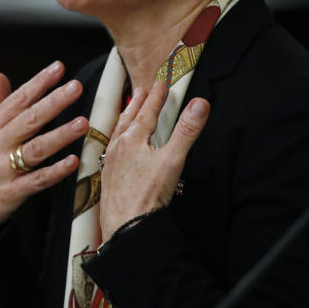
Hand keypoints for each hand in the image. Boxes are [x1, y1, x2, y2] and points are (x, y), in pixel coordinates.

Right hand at [0, 62, 88, 245]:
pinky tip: (72, 161)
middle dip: (53, 102)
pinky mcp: (10, 193)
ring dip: (59, 135)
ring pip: (34, 149)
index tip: (58, 68)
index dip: (38, 83)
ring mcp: (2, 170)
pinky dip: (54, 171)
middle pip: (28, 120)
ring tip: (82, 122)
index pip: (16, 100)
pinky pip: (36, 180)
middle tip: (75, 87)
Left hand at [98, 80, 210, 241]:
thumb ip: (186, 130)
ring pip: (118, 133)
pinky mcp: (108, 176)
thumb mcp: (173, 159)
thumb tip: (200, 103)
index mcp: (132, 139)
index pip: (147, 112)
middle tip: (141, 91)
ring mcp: (111, 161)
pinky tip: (119, 146)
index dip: (156, 97)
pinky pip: (112, 148)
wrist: (125, 224)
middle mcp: (118, 147)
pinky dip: (118, 138)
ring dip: (126, 119)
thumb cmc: (147, 194)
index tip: (161, 84)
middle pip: (129, 119)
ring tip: (129, 112)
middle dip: (137, 104)